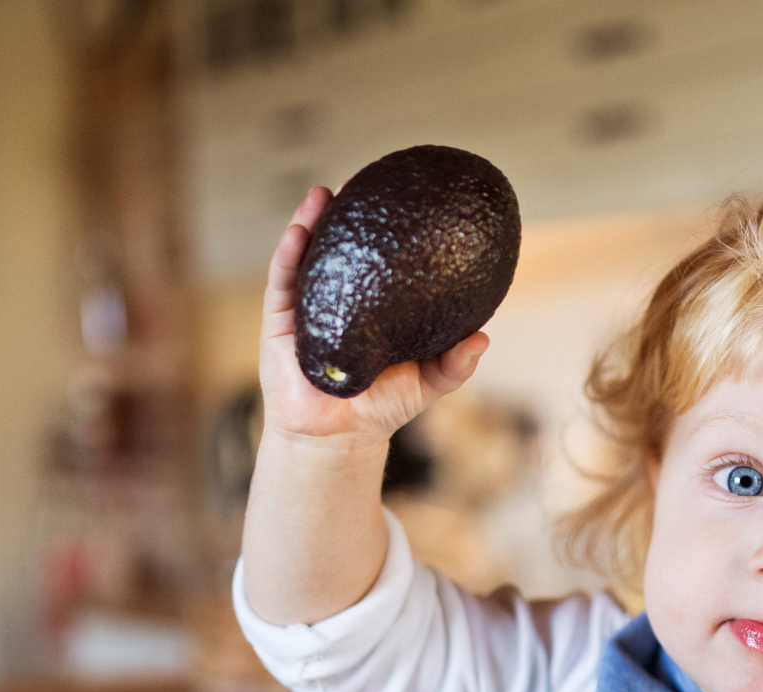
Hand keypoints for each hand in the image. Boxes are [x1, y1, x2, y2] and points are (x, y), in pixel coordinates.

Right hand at [257, 186, 488, 444]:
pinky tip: (299, 230)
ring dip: (312, 220)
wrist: (336, 439)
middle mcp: (338, 296)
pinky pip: (283, 280)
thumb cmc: (382, 407)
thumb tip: (483, 337)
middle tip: (362, 180)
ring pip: (307, 254)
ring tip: (324, 193)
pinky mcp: (279, 321)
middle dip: (347, 212)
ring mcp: (306, 305)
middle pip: (340, 246)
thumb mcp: (426, 383)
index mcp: (371, 304)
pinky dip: (290, 252)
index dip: (386, 227)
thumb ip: (454, 364)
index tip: (402, 195)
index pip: (378, 258)